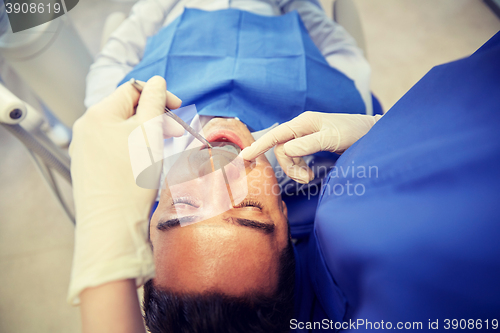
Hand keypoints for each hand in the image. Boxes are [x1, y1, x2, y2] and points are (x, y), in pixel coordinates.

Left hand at [68, 76, 182, 303]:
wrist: (111, 224)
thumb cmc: (132, 179)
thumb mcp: (149, 133)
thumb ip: (154, 102)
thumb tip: (156, 81)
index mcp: (98, 113)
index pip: (133, 90)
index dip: (158, 96)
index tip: (178, 109)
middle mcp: (85, 127)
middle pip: (125, 110)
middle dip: (152, 116)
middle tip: (174, 131)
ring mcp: (83, 148)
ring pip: (119, 129)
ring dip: (143, 133)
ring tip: (160, 148)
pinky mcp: (87, 167)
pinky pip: (112, 147)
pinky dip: (130, 148)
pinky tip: (142, 163)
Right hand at [240, 111, 381, 183]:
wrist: (370, 132)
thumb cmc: (354, 132)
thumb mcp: (332, 138)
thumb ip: (308, 144)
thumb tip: (286, 150)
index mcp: (304, 122)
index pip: (276, 135)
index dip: (259, 146)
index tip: (243, 157)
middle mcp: (302, 127)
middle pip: (281, 149)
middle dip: (289, 167)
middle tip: (306, 179)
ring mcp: (305, 135)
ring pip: (288, 155)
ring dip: (295, 169)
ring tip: (309, 178)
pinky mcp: (310, 143)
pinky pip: (296, 156)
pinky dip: (299, 167)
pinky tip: (309, 173)